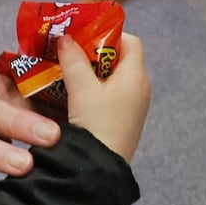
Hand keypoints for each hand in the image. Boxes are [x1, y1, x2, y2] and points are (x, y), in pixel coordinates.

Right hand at [58, 33, 148, 163]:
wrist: (101, 170)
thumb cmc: (97, 125)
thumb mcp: (82, 89)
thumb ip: (73, 60)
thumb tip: (66, 37)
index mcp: (136, 76)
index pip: (130, 41)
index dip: (107, 34)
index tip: (82, 36)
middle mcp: (139, 88)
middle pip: (119, 58)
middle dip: (93, 53)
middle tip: (69, 52)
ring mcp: (132, 106)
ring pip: (112, 78)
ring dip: (90, 72)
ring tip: (66, 71)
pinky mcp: (122, 120)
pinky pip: (110, 95)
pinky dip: (93, 89)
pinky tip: (73, 94)